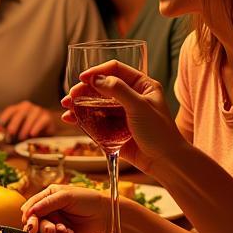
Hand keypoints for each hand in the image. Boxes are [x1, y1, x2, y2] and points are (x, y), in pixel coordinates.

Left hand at [0, 101, 54, 142]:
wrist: (48, 125)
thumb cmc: (30, 127)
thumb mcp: (18, 128)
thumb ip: (8, 129)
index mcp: (19, 108)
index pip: (10, 110)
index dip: (5, 117)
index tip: (1, 125)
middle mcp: (28, 107)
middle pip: (19, 114)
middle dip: (13, 126)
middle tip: (10, 137)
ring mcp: (38, 110)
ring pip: (29, 119)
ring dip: (24, 130)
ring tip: (21, 139)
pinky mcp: (46, 117)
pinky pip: (40, 122)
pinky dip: (35, 128)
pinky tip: (32, 134)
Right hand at [21, 184, 108, 232]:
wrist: (106, 215)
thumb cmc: (87, 200)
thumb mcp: (65, 196)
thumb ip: (47, 203)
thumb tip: (29, 211)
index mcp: (48, 196)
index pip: (31, 206)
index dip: (29, 215)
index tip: (30, 223)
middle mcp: (50, 210)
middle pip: (35, 221)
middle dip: (41, 226)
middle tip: (50, 229)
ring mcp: (56, 223)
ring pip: (43, 231)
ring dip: (52, 232)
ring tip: (64, 230)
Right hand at [62, 60, 184, 173]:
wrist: (164, 162)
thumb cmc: (160, 132)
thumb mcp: (140, 106)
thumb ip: (118, 90)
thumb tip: (96, 78)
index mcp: (142, 85)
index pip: (116, 70)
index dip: (98, 71)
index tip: (83, 78)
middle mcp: (130, 96)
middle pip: (102, 86)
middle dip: (84, 89)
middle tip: (71, 96)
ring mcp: (121, 113)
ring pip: (95, 103)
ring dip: (80, 104)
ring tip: (67, 107)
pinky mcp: (114, 129)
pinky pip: (95, 120)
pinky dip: (82, 118)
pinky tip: (71, 119)